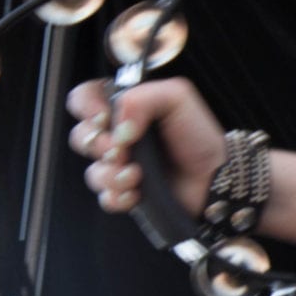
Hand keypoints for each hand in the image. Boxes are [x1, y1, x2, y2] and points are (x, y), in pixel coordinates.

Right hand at [64, 76, 224, 218]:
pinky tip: (138, 192)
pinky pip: (105, 198)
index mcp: (128, 108)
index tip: (103, 117)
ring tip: (137, 174)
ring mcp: (120, 166)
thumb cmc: (198, 134)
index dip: (85, 106)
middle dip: (97, 144)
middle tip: (121, 149)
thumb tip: (116, 124)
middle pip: (81, 136)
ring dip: (112, 174)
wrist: (215, 176)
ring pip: (92, 172)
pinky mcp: (125, 193)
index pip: (86, 97)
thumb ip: (143, 97)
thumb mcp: (178, 97)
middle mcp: (119, 136)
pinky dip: (119, 196)